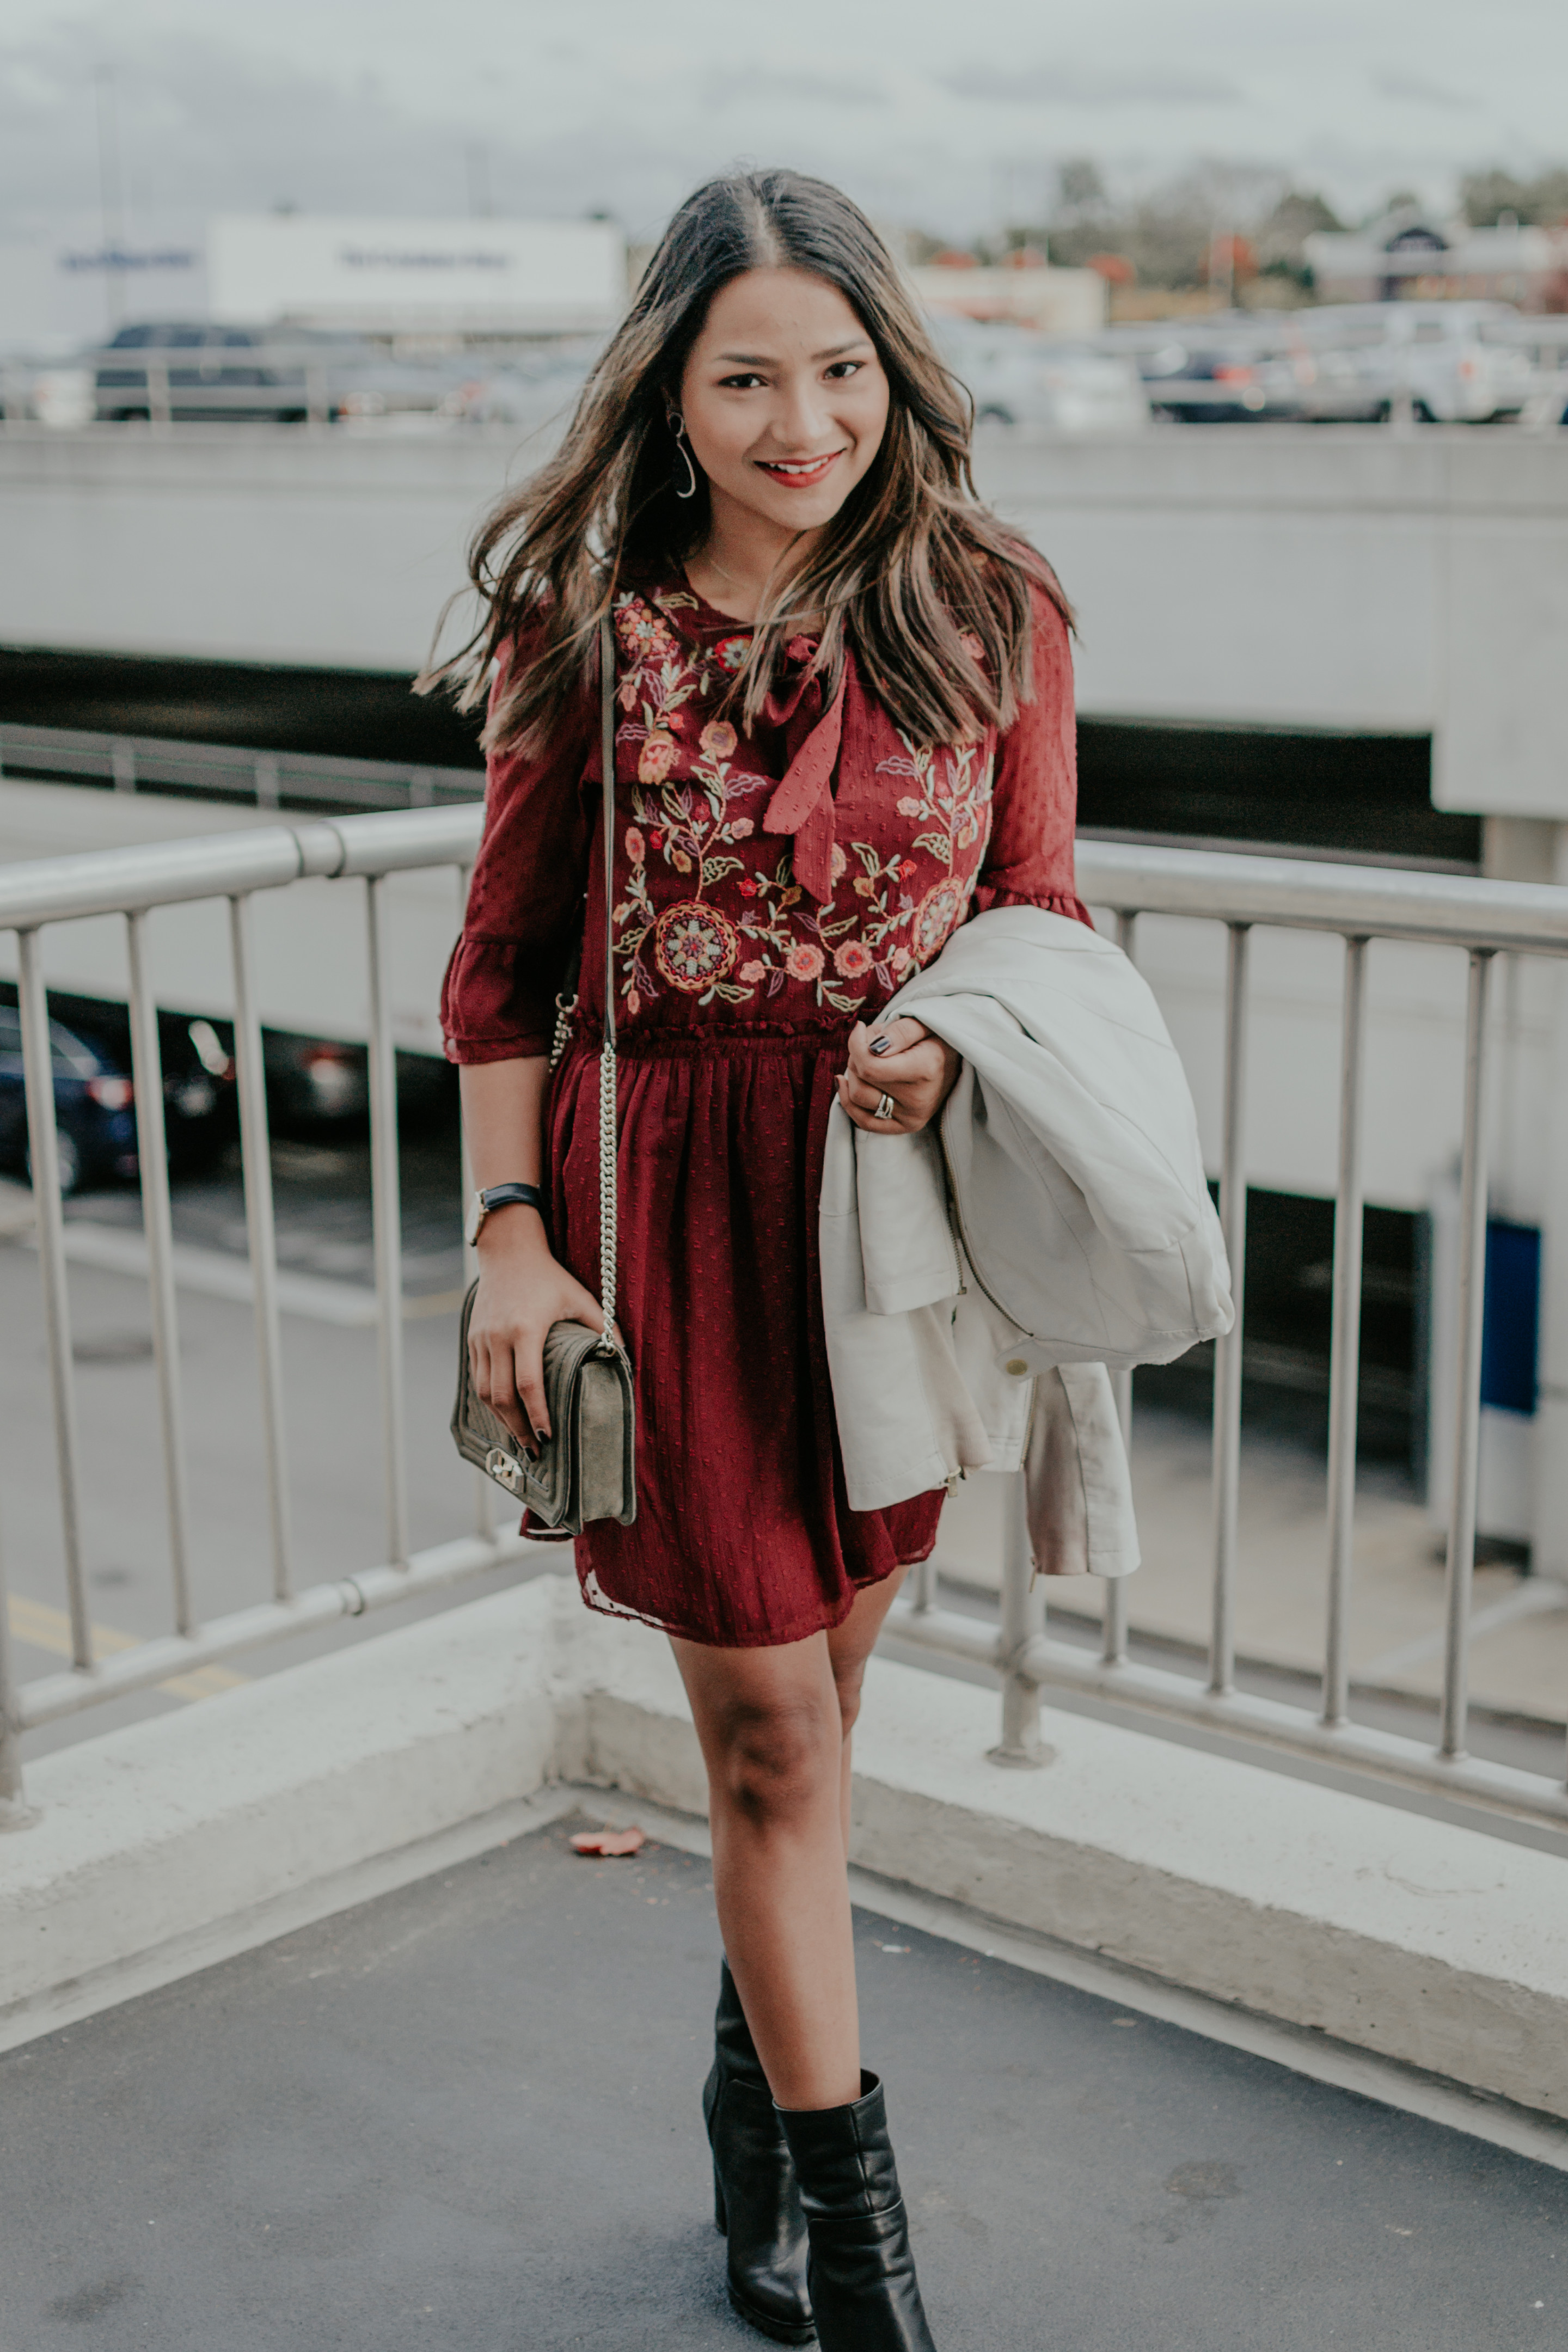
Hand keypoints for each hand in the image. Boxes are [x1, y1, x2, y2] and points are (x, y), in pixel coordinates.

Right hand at [467, 1212, 604, 1452]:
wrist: (508, 1252)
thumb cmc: (549, 1276)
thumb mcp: (580, 1297)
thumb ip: (603, 1326)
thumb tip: (624, 1356)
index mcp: (526, 1329)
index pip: (528, 1384)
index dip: (537, 1415)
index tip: (548, 1437)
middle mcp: (498, 1337)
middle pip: (502, 1397)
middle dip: (518, 1429)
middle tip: (535, 1451)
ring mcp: (481, 1339)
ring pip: (485, 1393)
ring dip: (502, 1420)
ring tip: (521, 1439)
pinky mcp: (472, 1340)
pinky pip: (478, 1379)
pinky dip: (490, 1402)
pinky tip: (506, 1414)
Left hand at [837, 1015, 959, 1136]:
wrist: (955, 1060)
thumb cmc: (936, 1037)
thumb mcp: (923, 1022)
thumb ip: (900, 1031)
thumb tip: (873, 1048)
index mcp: (924, 1070)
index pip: (869, 1066)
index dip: (856, 1044)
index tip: (860, 1028)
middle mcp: (918, 1099)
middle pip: (862, 1078)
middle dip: (857, 1055)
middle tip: (871, 1042)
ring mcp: (911, 1117)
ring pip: (857, 1097)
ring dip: (854, 1074)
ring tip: (869, 1059)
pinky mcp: (904, 1126)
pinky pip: (863, 1121)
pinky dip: (849, 1101)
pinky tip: (847, 1081)